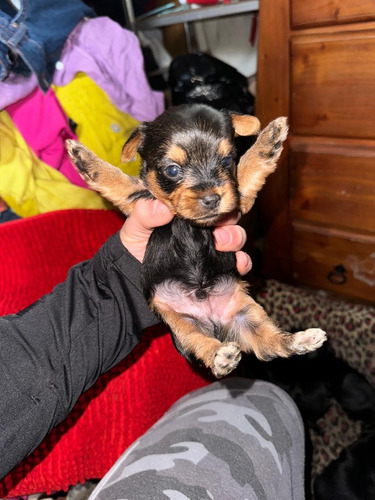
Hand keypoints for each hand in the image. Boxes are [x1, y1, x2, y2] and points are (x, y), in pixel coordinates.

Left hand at [120, 200, 251, 274]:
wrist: (136, 278)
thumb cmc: (137, 247)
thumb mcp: (135, 227)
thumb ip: (144, 214)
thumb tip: (163, 208)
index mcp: (189, 215)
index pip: (208, 202)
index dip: (214, 201)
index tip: (210, 205)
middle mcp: (205, 230)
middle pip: (228, 217)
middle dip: (228, 220)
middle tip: (216, 229)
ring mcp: (214, 250)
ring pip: (236, 237)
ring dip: (235, 238)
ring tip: (222, 245)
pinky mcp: (221, 270)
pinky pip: (240, 263)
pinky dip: (243, 262)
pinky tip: (237, 263)